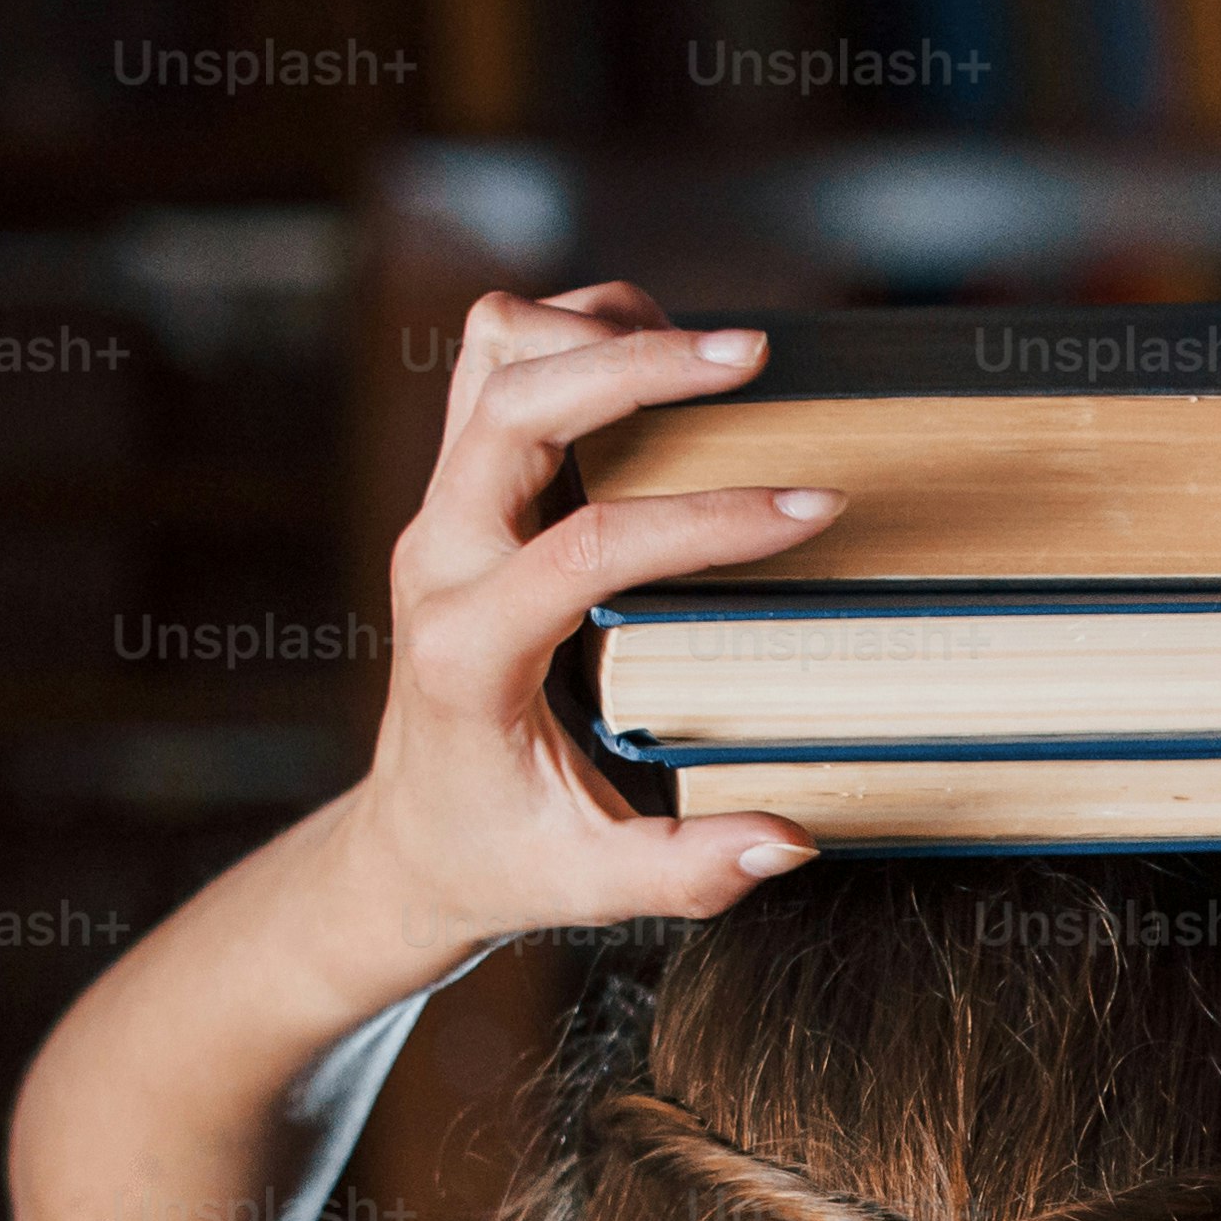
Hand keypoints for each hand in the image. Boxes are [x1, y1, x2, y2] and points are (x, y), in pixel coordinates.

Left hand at [327, 282, 837, 975]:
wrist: (408, 835)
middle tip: (753, 358)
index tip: (812, 509)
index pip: (585, 548)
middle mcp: (438, 561)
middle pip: (515, 402)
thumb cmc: (502, 855)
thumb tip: (787, 842)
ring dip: (591, 333)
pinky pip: (500, 365)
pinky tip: (656, 364)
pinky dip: (575, 339)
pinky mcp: (458, 491)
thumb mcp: (591, 887)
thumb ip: (686, 871)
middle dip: (636, 364)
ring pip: (492, 355)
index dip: (705, 521)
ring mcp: (439, 514)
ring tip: (702, 352)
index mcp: (465, 653)